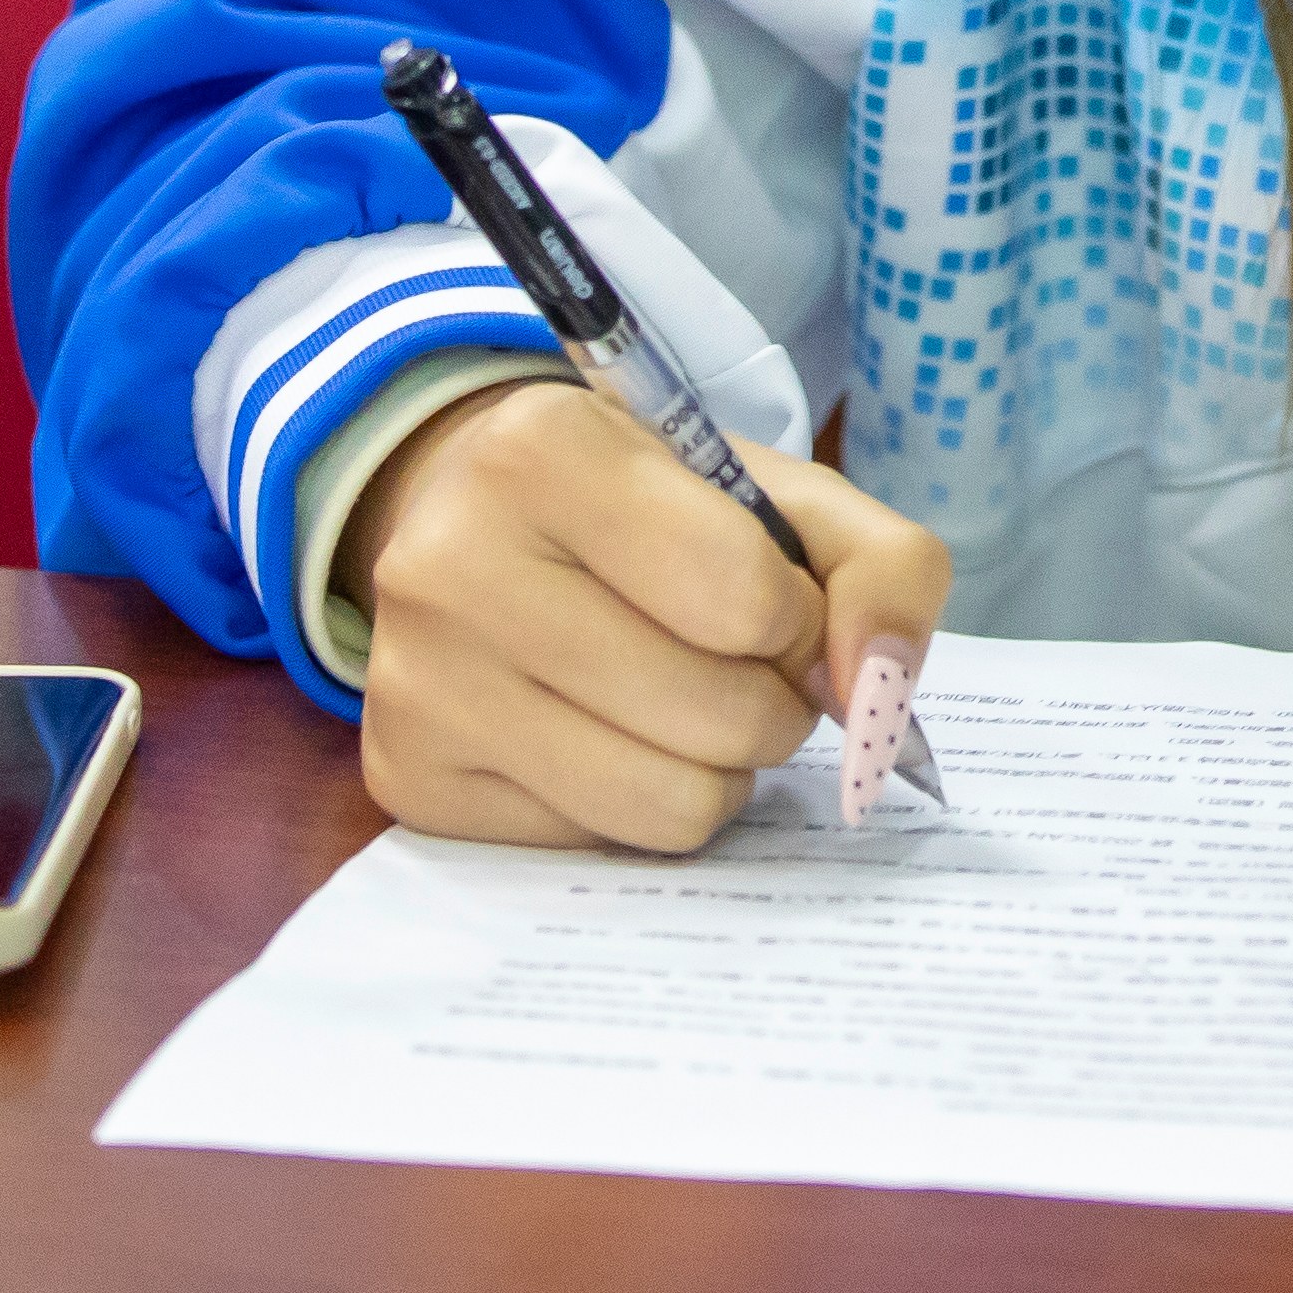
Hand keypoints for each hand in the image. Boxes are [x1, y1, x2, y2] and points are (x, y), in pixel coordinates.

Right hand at [338, 374, 949, 850]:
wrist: (481, 524)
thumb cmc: (653, 510)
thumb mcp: (781, 495)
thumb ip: (884, 570)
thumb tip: (879, 702)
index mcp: (541, 448)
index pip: (745, 597)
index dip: (795, 617)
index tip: (770, 596)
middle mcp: (450, 561)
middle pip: (715, 716)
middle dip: (768, 704)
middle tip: (736, 664)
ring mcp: (417, 679)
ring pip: (665, 804)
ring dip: (718, 770)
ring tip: (686, 705)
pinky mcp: (409, 778)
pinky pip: (597, 844)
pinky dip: (636, 805)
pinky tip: (606, 735)